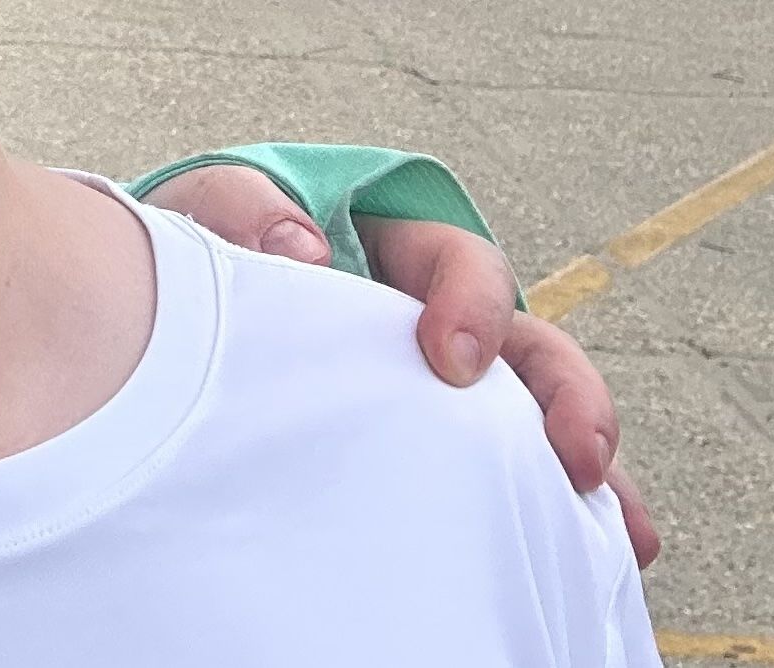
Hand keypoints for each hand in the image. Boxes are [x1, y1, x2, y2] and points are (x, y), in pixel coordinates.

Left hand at [145, 170, 655, 562]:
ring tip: (625, 536)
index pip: (457, 262)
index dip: (472, 303)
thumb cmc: (192, 257)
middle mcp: (435, 321)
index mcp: (390, 251)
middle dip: (568, 399)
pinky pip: (501, 482)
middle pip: (531, 349)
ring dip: (583, 473)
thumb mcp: (204, 215)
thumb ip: (243, 211)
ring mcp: (439, 391)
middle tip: (580, 456)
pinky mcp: (428, 449)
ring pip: (533, 424)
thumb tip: (303, 248)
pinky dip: (549, 520)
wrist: (148, 320)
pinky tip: (594, 562)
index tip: (451, 358)